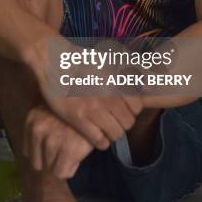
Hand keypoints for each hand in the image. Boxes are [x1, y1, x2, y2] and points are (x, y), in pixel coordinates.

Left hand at [23, 105, 92, 178]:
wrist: (97, 108)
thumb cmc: (75, 111)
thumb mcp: (52, 113)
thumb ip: (42, 128)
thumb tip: (38, 152)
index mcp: (32, 120)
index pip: (28, 152)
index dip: (42, 152)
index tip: (54, 146)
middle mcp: (38, 129)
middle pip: (37, 163)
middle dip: (50, 159)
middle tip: (64, 149)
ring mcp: (51, 140)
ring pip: (50, 169)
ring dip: (61, 163)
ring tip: (72, 148)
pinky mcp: (67, 150)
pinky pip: (62, 173)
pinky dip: (70, 168)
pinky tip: (77, 154)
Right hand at [25, 35, 143, 149]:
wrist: (55, 63)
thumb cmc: (80, 60)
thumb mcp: (108, 60)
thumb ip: (129, 71)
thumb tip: (147, 85)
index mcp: (117, 82)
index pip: (137, 108)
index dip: (131, 111)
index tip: (123, 109)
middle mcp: (109, 97)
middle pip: (128, 123)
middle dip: (122, 123)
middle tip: (113, 119)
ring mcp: (94, 109)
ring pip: (116, 134)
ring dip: (112, 133)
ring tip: (105, 128)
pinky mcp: (79, 119)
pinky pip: (99, 141)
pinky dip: (100, 141)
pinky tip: (95, 134)